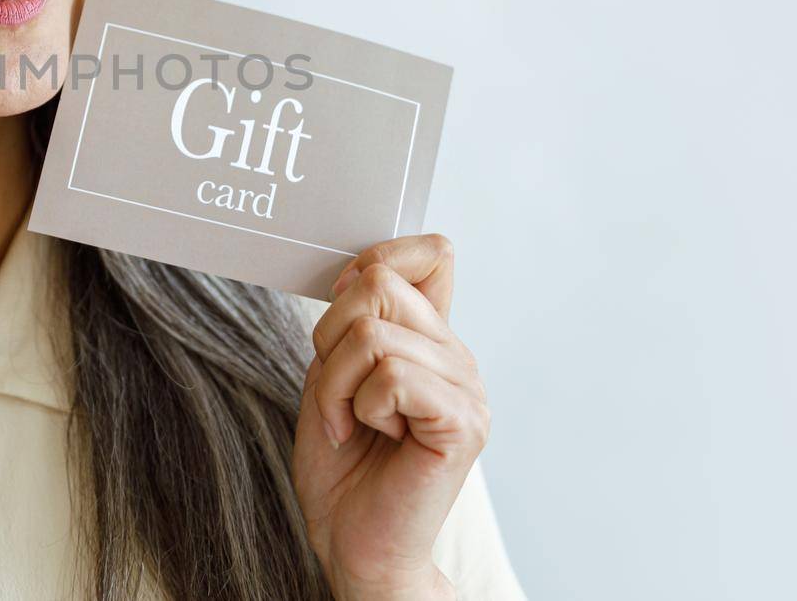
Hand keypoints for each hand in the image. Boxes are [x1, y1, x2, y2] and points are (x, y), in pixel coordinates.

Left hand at [291, 233, 489, 600]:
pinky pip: (391, 376)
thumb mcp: (333, 373)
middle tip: (335, 395)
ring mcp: (467, 388)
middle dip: (329, 339)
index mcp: (431, 340)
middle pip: (380, 283)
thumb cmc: (343, 468)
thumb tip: (365, 268)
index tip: (342, 311)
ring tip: (349, 423)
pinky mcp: (463, 423)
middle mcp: (457, 356)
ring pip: (372, 333)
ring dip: (336, 384)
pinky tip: (373, 436)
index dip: (377, 259)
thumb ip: (354, 320)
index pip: (431, 253)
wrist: (354, 543)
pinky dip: (359, 406)